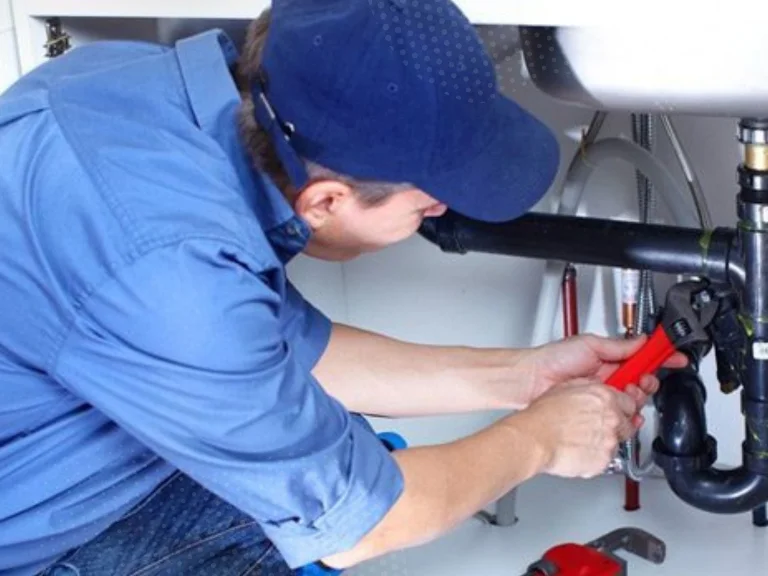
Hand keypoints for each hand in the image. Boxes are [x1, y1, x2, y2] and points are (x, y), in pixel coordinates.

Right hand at [512, 379, 638, 478]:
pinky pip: (607, 458)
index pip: (631, 401)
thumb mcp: (566, 387)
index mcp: (605, 398)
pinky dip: (596, 455)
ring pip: (618, 442)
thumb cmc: (544, 415)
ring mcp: (610, 441)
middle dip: (617, 424)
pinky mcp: (604, 461)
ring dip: (606, 440)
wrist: (535, 439)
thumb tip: (597, 386)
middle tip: (598, 426)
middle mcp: (612, 418)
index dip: (623, 406)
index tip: (620, 409)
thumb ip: (590, 387)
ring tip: (583, 438)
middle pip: (629, 422)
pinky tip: (580, 449)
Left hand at [521, 334, 687, 418]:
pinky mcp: (597, 410)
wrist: (532, 380)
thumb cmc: (553, 359)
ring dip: (636, 397)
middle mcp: (609, 376)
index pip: (642, 357)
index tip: (676, 357)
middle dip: (648, 381)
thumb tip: (642, 340)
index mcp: (609, 357)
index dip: (661, 357)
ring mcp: (604, 394)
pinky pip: (621, 415)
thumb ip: (619, 345)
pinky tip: (625, 411)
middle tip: (640, 380)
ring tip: (624, 392)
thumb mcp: (589, 344)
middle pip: (644, 381)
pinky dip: (628, 415)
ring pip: (635, 400)